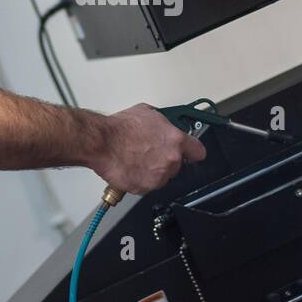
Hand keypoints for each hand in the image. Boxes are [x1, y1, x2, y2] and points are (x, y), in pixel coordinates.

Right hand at [93, 104, 207, 195]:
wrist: (102, 142)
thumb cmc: (120, 128)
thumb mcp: (147, 113)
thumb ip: (162, 123)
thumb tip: (163, 125)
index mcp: (176, 140)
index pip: (198, 152)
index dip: (192, 152)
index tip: (189, 153)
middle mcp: (171, 160)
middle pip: (177, 165)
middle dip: (167, 161)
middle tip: (151, 153)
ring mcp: (159, 176)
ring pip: (162, 177)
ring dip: (153, 171)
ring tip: (137, 160)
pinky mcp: (145, 188)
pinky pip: (147, 186)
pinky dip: (140, 180)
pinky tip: (130, 168)